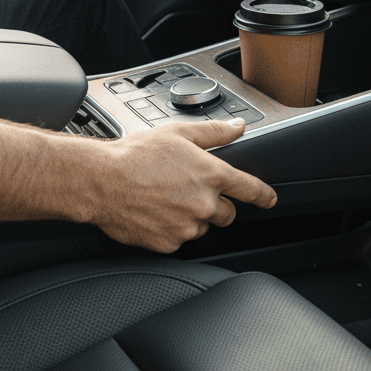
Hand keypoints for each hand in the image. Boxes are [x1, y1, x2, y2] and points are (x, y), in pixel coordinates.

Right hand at [89, 118, 276, 252]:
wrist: (102, 181)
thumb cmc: (136, 154)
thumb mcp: (178, 132)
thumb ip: (214, 132)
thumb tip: (238, 128)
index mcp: (211, 174)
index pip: (250, 189)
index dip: (263, 195)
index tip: (269, 199)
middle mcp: (203, 203)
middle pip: (227, 213)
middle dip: (216, 203)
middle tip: (190, 189)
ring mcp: (187, 226)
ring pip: (202, 225)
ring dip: (192, 215)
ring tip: (166, 197)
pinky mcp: (169, 243)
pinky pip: (179, 238)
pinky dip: (172, 227)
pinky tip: (155, 211)